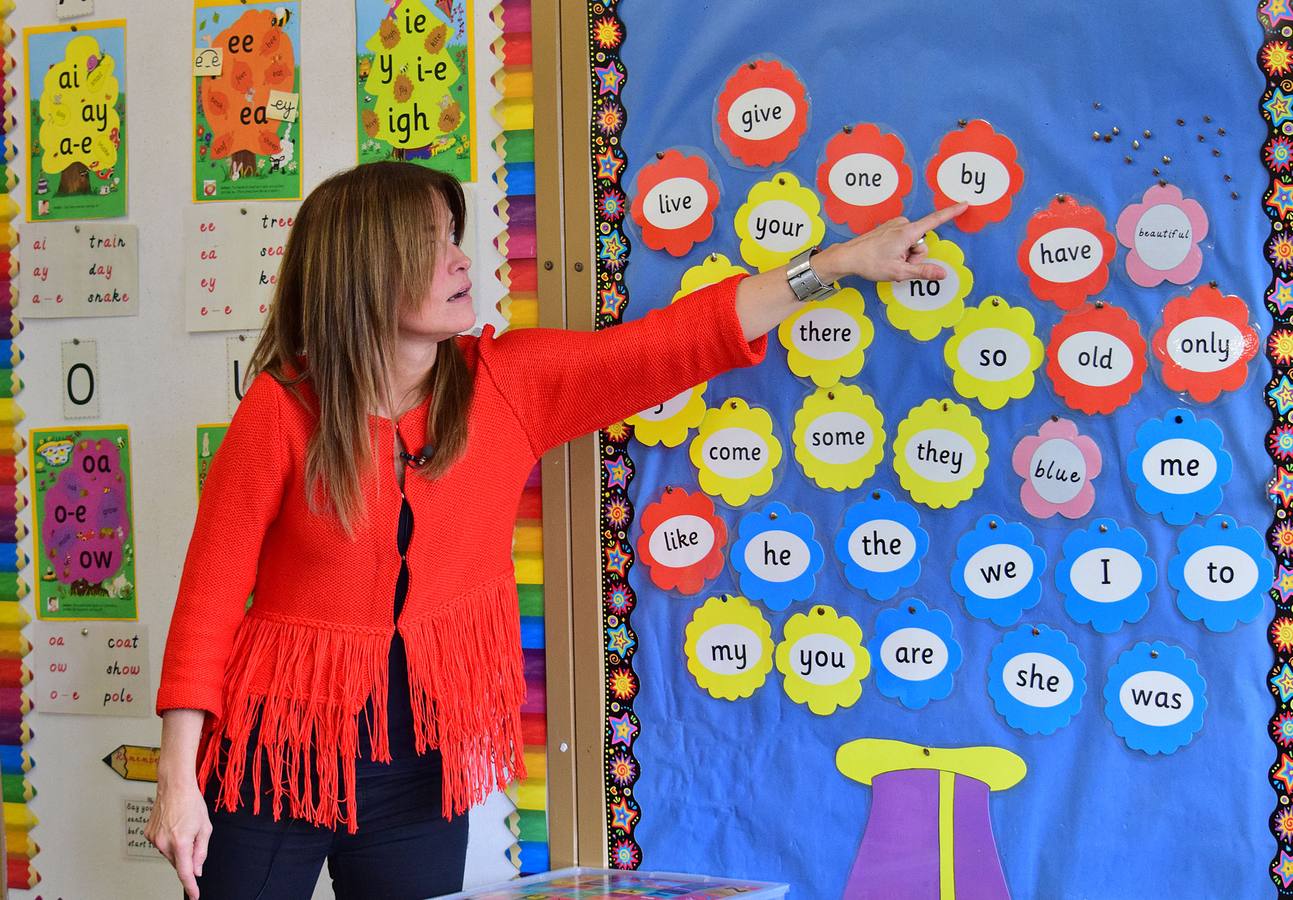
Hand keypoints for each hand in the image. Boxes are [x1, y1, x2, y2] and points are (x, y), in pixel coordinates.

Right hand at [145, 778, 211, 899]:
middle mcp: (164, 843)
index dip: (190, 886)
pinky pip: (161, 844)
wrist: (174, 786)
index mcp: (180, 842)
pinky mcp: (148, 834)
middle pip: (177, 862)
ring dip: (177, 847)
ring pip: (169, 854)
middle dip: (186, 856)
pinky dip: (168, 840)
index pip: (185, 872)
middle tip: (192, 836)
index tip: (194, 896)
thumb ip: (201, 852)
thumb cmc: (191, 803)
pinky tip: (173, 825)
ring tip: (182, 826)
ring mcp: (154, 839)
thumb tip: (197, 870)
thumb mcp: (205, 828)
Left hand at [814, 203, 968, 283]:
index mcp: (907, 232)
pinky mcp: (889, 228)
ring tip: (889, 260)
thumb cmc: (871, 263)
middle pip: (922, 243)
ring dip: (906, 255)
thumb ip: (923, 271)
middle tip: (898, 264)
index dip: (951, 212)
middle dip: (915, 256)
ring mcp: (895, 225)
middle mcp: (902, 224)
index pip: (935, 220)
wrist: (848, 257)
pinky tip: (886, 255)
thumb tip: (943, 273)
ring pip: (912, 243)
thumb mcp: (899, 272)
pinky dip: (899, 250)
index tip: (965, 203)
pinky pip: (903, 240)